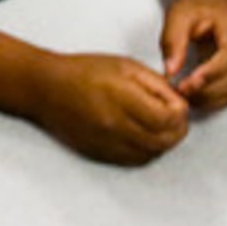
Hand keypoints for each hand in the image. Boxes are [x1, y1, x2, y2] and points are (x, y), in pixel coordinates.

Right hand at [25, 50, 187, 164]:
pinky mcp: (101, 153)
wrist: (46, 88)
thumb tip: (178, 103)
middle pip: (164, 141)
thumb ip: (156, 84)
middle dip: (177, 130)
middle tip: (176, 117)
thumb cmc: (83, 71)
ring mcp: (108, 142)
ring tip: (161, 125)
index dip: (180, 113)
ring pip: (152, 153)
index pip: (167, 119)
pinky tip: (145, 135)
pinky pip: (135, 160)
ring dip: (164, 142)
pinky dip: (147, 150)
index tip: (178, 104)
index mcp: (122, 98)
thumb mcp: (125, 65)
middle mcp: (115, 125)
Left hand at [162, 0, 226, 110]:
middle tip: (182, 93)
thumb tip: (171, 70)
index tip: (189, 83)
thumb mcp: (179, 14)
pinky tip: (200, 96)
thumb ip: (173, 40)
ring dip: (212, 99)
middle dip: (207, 91)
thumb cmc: (201, 5)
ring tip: (188, 96)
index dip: (211, 73)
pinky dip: (218, 99)